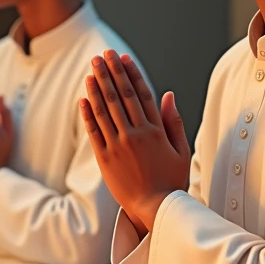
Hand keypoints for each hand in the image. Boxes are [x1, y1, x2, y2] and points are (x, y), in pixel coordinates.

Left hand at [80, 51, 190, 234]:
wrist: (156, 209)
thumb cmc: (171, 181)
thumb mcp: (181, 150)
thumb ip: (174, 122)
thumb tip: (168, 95)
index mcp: (156, 130)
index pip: (141, 94)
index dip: (131, 73)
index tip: (123, 58)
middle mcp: (136, 134)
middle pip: (120, 96)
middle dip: (111, 72)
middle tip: (102, 54)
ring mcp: (119, 146)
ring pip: (105, 110)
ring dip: (97, 87)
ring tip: (91, 70)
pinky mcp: (105, 159)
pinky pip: (94, 132)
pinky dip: (88, 114)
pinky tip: (83, 98)